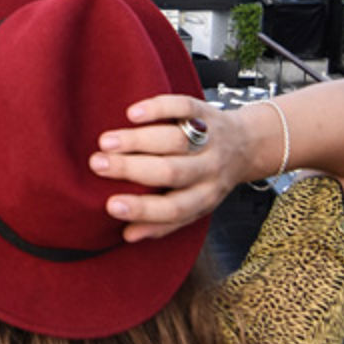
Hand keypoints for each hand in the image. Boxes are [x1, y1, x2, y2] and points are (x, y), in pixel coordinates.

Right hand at [89, 94, 254, 241]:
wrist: (246, 145)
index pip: (175, 208)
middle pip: (171, 171)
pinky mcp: (206, 112)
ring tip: (106, 142)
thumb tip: (128, 235)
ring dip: (137, 140)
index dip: (143, 209)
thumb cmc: (208, 179)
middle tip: (98, 164)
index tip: (111, 205)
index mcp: (204, 197)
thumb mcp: (194, 206)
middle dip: (131, 168)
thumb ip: (163, 222)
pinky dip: (158, 109)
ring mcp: (210, 140)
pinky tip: (133, 113)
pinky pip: (184, 108)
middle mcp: (209, 170)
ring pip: (174, 140)